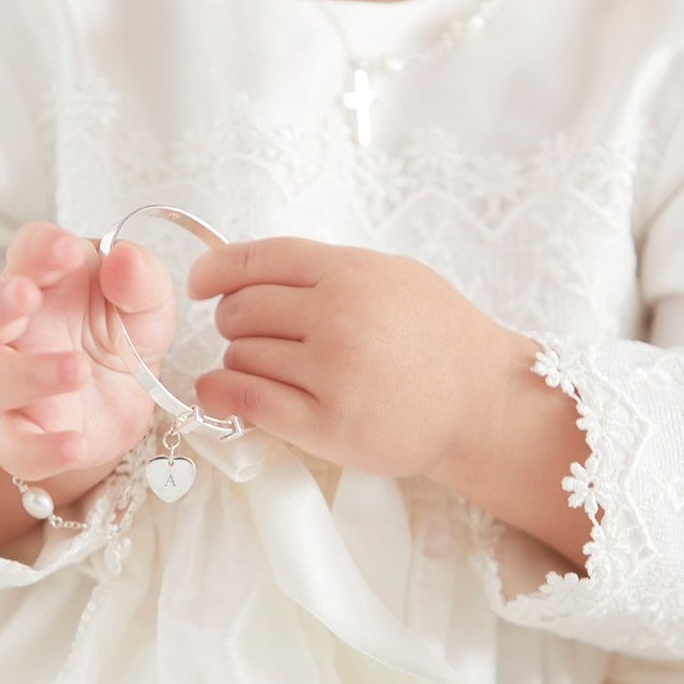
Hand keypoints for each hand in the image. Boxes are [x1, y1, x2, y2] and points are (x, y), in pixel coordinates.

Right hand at [0, 221, 175, 480]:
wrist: (132, 398)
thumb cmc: (124, 332)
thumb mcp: (149, 301)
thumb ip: (141, 279)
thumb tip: (124, 261)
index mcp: (45, 281)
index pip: (26, 251)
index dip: (39, 248)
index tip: (69, 251)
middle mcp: (17, 329)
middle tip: (26, 296)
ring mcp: (14, 383)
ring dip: (26, 373)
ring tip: (77, 370)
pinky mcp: (26, 432)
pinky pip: (15, 447)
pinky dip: (41, 449)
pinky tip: (76, 444)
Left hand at [186, 236, 515, 480]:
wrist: (481, 402)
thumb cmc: (438, 338)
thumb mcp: (391, 277)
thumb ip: (326, 270)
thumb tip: (249, 271)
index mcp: (350, 271)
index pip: (255, 260)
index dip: (215, 271)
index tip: (202, 284)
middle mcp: (338, 315)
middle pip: (239, 310)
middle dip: (235, 324)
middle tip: (256, 337)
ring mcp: (331, 370)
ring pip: (240, 356)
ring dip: (241, 363)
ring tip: (273, 372)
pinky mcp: (326, 423)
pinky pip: (248, 400)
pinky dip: (222, 395)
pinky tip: (221, 395)